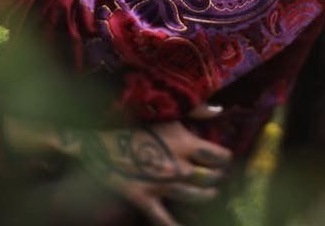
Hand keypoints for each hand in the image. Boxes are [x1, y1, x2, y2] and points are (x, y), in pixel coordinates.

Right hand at [78, 104, 233, 225]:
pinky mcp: (144, 199)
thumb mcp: (166, 111)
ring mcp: (162, 185)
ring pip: (197, 198)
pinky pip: (164, 220)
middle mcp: (178, 167)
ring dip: (208, 196)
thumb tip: (220, 110)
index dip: (226, 158)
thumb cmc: (133, 120)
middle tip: (219, 176)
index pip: (219, 156)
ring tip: (210, 193)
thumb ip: (196, 110)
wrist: (98, 139)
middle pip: (211, 178)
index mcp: (185, 143)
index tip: (225, 158)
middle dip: (219, 177)